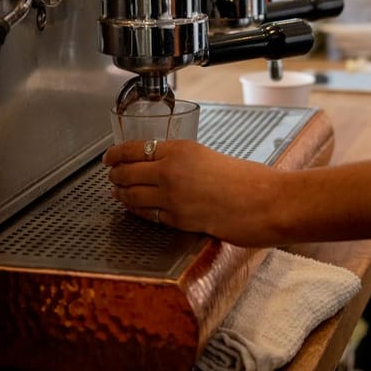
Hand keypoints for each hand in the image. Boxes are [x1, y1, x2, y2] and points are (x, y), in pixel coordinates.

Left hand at [104, 139, 284, 246]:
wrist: (262, 202)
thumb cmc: (246, 179)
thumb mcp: (209, 157)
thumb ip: (185, 161)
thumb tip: (165, 167)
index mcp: (180, 149)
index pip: (135, 149)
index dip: (116, 154)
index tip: (108, 156)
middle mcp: (171, 171)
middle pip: (128, 172)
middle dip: (115, 175)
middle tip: (111, 175)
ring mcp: (172, 198)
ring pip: (132, 195)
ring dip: (120, 194)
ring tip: (116, 192)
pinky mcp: (177, 221)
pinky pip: (147, 215)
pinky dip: (136, 210)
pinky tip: (135, 209)